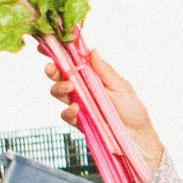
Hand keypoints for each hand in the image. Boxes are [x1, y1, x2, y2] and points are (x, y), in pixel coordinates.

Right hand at [44, 50, 165, 178]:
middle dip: (52, 70)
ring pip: (58, 93)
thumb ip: (104, 70)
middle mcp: (83, 88)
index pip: (72, 61)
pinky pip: (65, 115)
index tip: (45, 46)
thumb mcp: (121, 86)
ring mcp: (79, 104)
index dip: (58, 53)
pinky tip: (76, 109)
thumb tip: (92, 50)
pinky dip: (68, 111)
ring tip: (70, 88)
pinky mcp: (79, 122)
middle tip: (52, 68)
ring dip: (59, 88)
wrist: (138, 136)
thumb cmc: (132, 109)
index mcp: (92, 75)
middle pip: (59, 76)